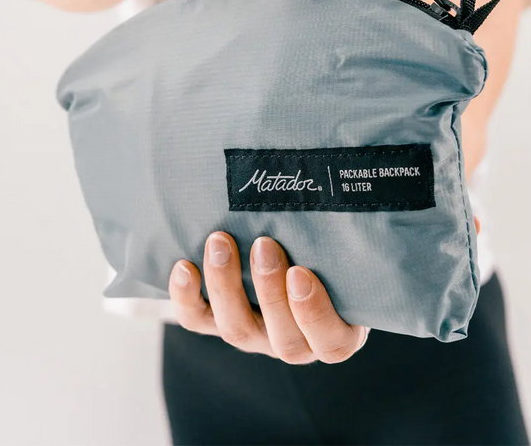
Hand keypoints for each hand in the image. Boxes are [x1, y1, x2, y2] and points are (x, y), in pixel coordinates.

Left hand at [169, 232, 369, 363]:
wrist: (294, 254)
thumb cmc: (329, 254)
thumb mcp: (346, 254)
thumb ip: (345, 241)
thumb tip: (341, 187)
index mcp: (335, 332)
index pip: (332, 343)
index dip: (314, 313)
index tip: (300, 272)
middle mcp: (295, 341)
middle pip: (282, 340)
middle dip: (269, 291)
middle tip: (263, 245)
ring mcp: (256, 335)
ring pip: (236, 328)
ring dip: (226, 285)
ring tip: (221, 242)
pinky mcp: (219, 322)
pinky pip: (199, 320)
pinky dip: (187, 296)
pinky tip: (184, 266)